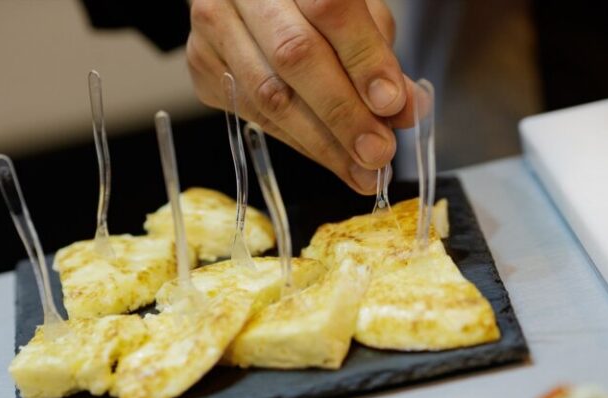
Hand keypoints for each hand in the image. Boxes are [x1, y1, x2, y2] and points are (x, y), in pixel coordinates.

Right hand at [187, 0, 417, 193]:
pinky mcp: (201, 65)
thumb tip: (406, 110)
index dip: (363, 59)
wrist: (246, 2)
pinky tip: (327, 156)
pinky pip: (252, 114)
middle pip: (293, 55)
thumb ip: (378, 55)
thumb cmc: (306, 5)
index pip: (330, 9)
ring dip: (320, 141)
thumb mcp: (354, 13)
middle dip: (342, 113)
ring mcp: (214, 28)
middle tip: (377, 153)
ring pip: (268, 95)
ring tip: (359, 170)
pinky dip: (296, 140)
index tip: (392, 105)